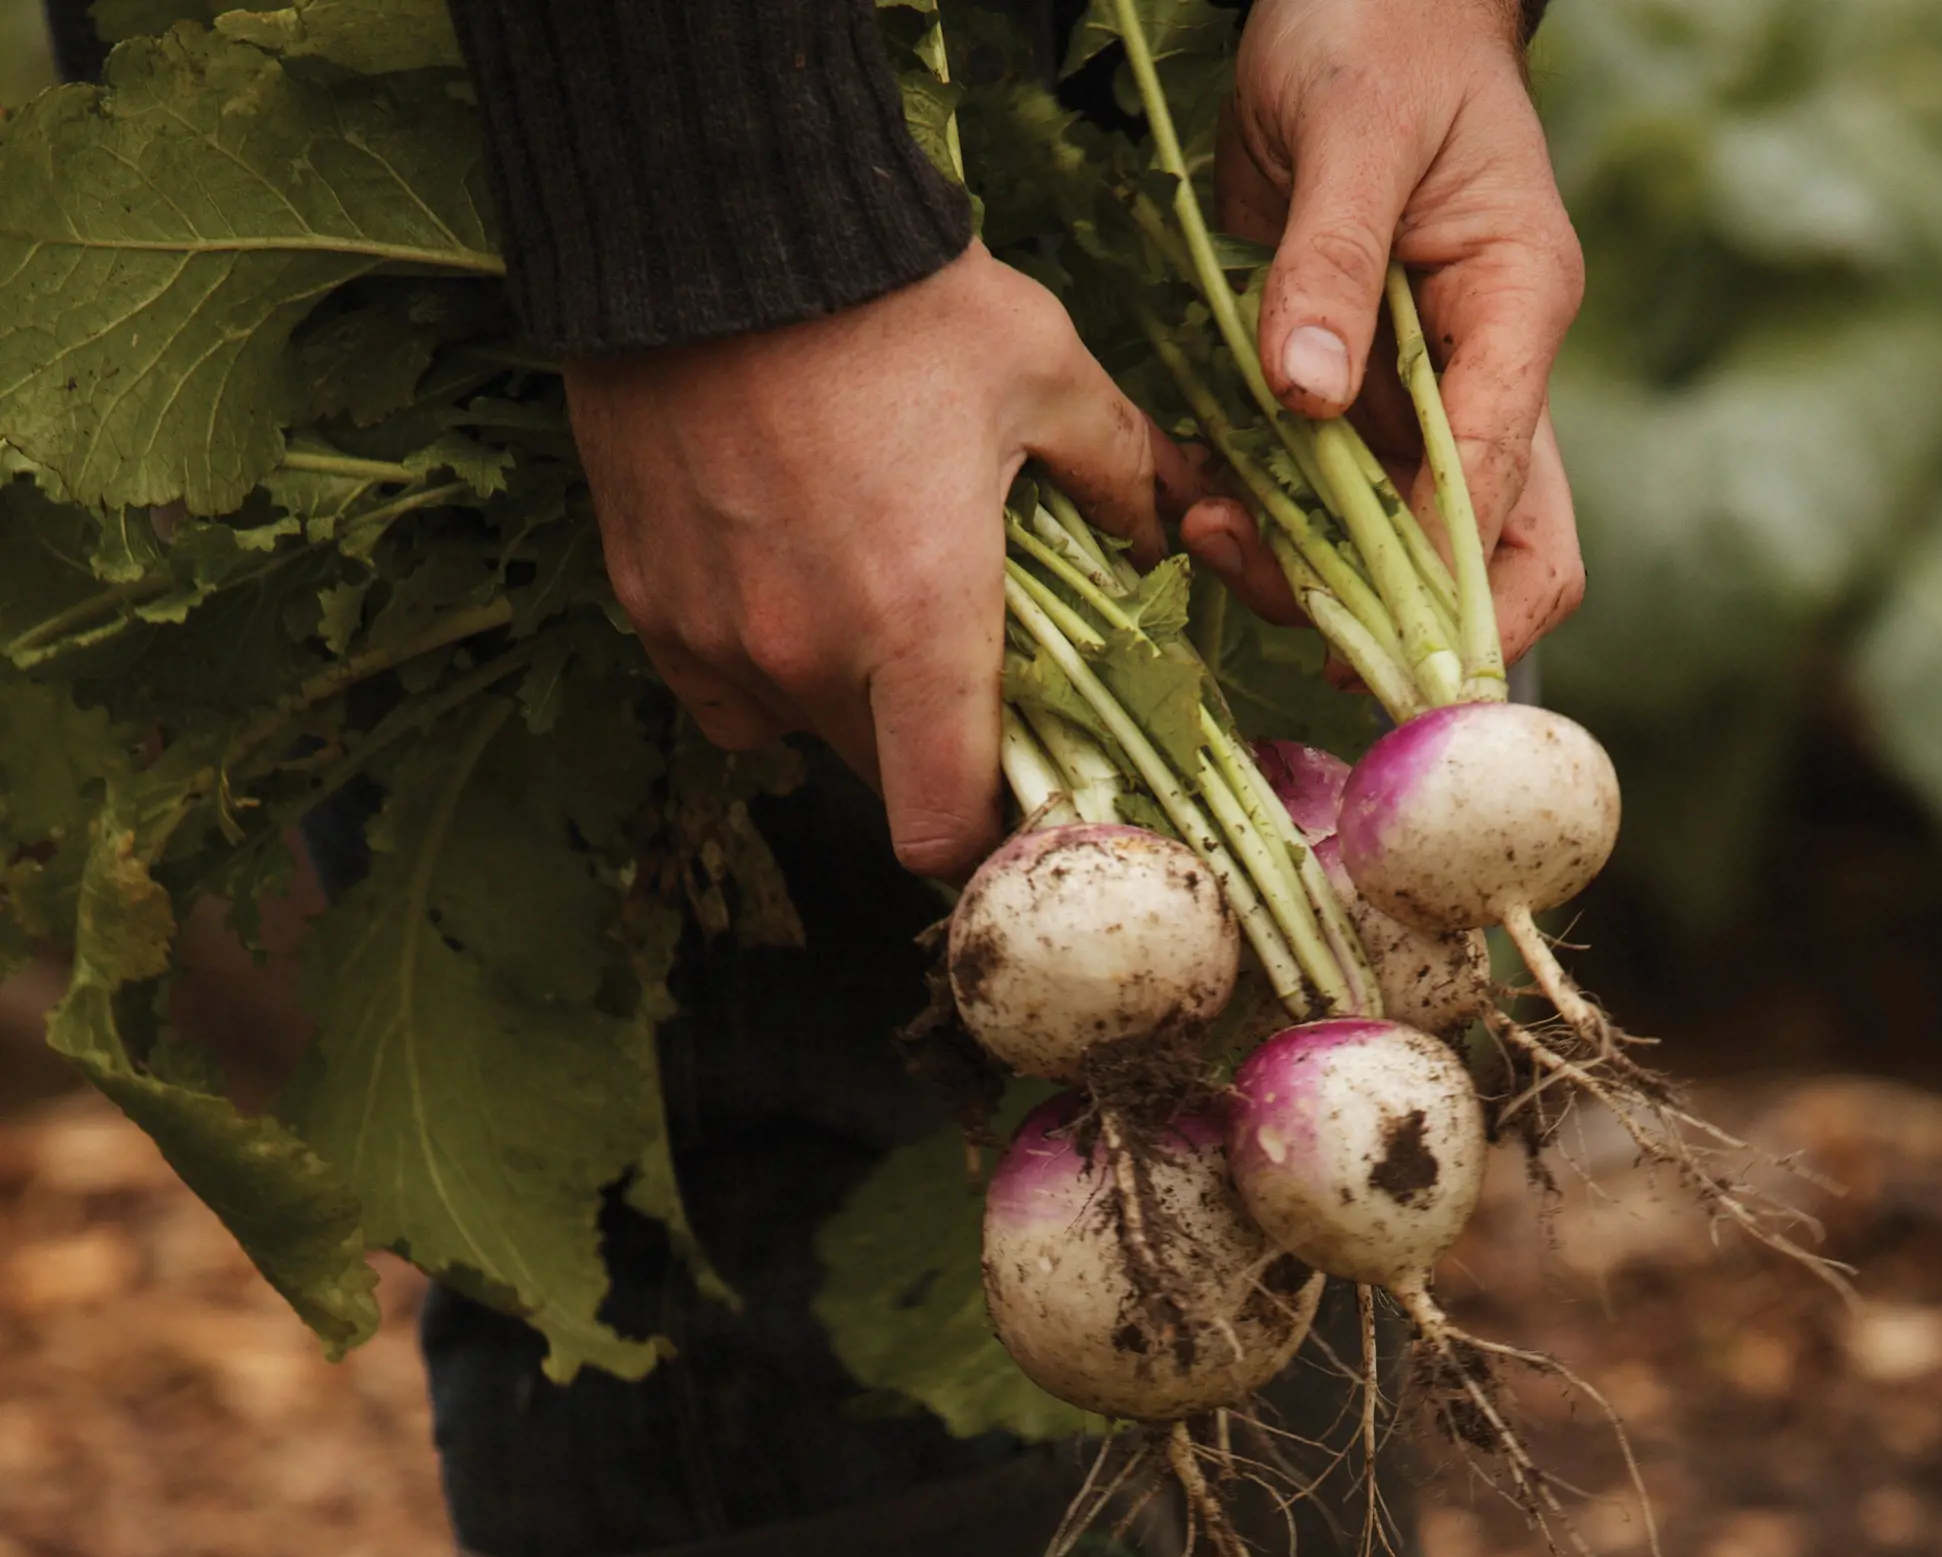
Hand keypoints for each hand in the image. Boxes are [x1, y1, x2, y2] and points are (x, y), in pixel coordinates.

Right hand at [565, 244, 1164, 879]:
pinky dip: (757, 664)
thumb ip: (1121, 471)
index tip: (1007, 798)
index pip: (941, 828)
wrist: (712, 213)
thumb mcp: (1042, 369)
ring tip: (863, 595)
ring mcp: (717, 638)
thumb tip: (1170, 533)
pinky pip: (719, 686)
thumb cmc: (890, 294)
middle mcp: (807, 656)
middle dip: (925, 743)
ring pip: (798, 731)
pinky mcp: (649, 603)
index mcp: (919, 623)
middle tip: (952, 659)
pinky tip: (783, 581)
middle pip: (880, 779)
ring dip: (842, 698)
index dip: (981, 837)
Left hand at [1179, 0, 1585, 667]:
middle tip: (1302, 633)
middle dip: (1404, 614)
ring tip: (1217, 541)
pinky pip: (1331, 496)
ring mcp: (1424, 392)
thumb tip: (1307, 394)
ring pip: (1405, 545)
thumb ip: (1329, 261)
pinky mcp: (1358, 393)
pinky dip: (1277, 525)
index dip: (1440, 575)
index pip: (1500, 485)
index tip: (1361, 628)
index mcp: (1515, 312)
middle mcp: (1486, 372)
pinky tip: (1209, 511)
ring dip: (1320, 576)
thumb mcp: (1350, 129)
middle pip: (1494, 553)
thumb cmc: (1378, 29)